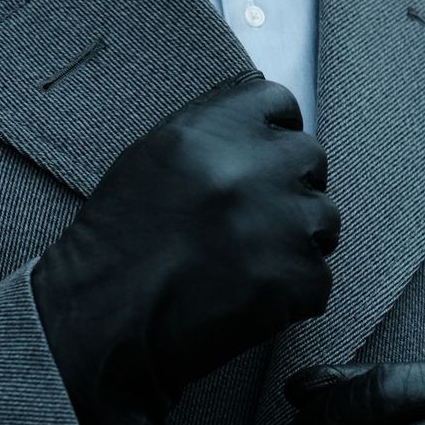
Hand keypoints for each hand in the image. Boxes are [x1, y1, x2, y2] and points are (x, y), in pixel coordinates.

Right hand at [33, 74, 338, 424]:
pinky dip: (293, 294)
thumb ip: (209, 134)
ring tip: (248, 265)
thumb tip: (263, 127)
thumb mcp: (149, 161)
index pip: (277, 102)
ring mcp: (277, 223)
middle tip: (253, 222)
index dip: (272, 134)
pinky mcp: (293, 279)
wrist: (101, 322)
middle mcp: (248, 167)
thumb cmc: (115, 245)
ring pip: (324, 217)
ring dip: (296, 241)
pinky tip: (249, 300)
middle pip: (309, 156)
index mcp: (208, 131)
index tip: (262, 160)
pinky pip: (319, 277)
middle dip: (288, 187)